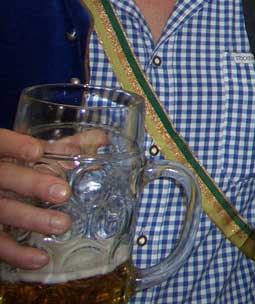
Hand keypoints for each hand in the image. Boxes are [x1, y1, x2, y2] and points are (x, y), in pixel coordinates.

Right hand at [0, 129, 71, 268]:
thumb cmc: (13, 169)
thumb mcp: (30, 155)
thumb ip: (61, 148)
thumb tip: (101, 140)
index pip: (0, 144)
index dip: (15, 146)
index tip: (37, 151)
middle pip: (4, 177)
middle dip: (32, 184)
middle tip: (63, 193)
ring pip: (2, 212)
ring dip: (32, 219)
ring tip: (63, 224)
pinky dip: (18, 254)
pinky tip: (41, 258)